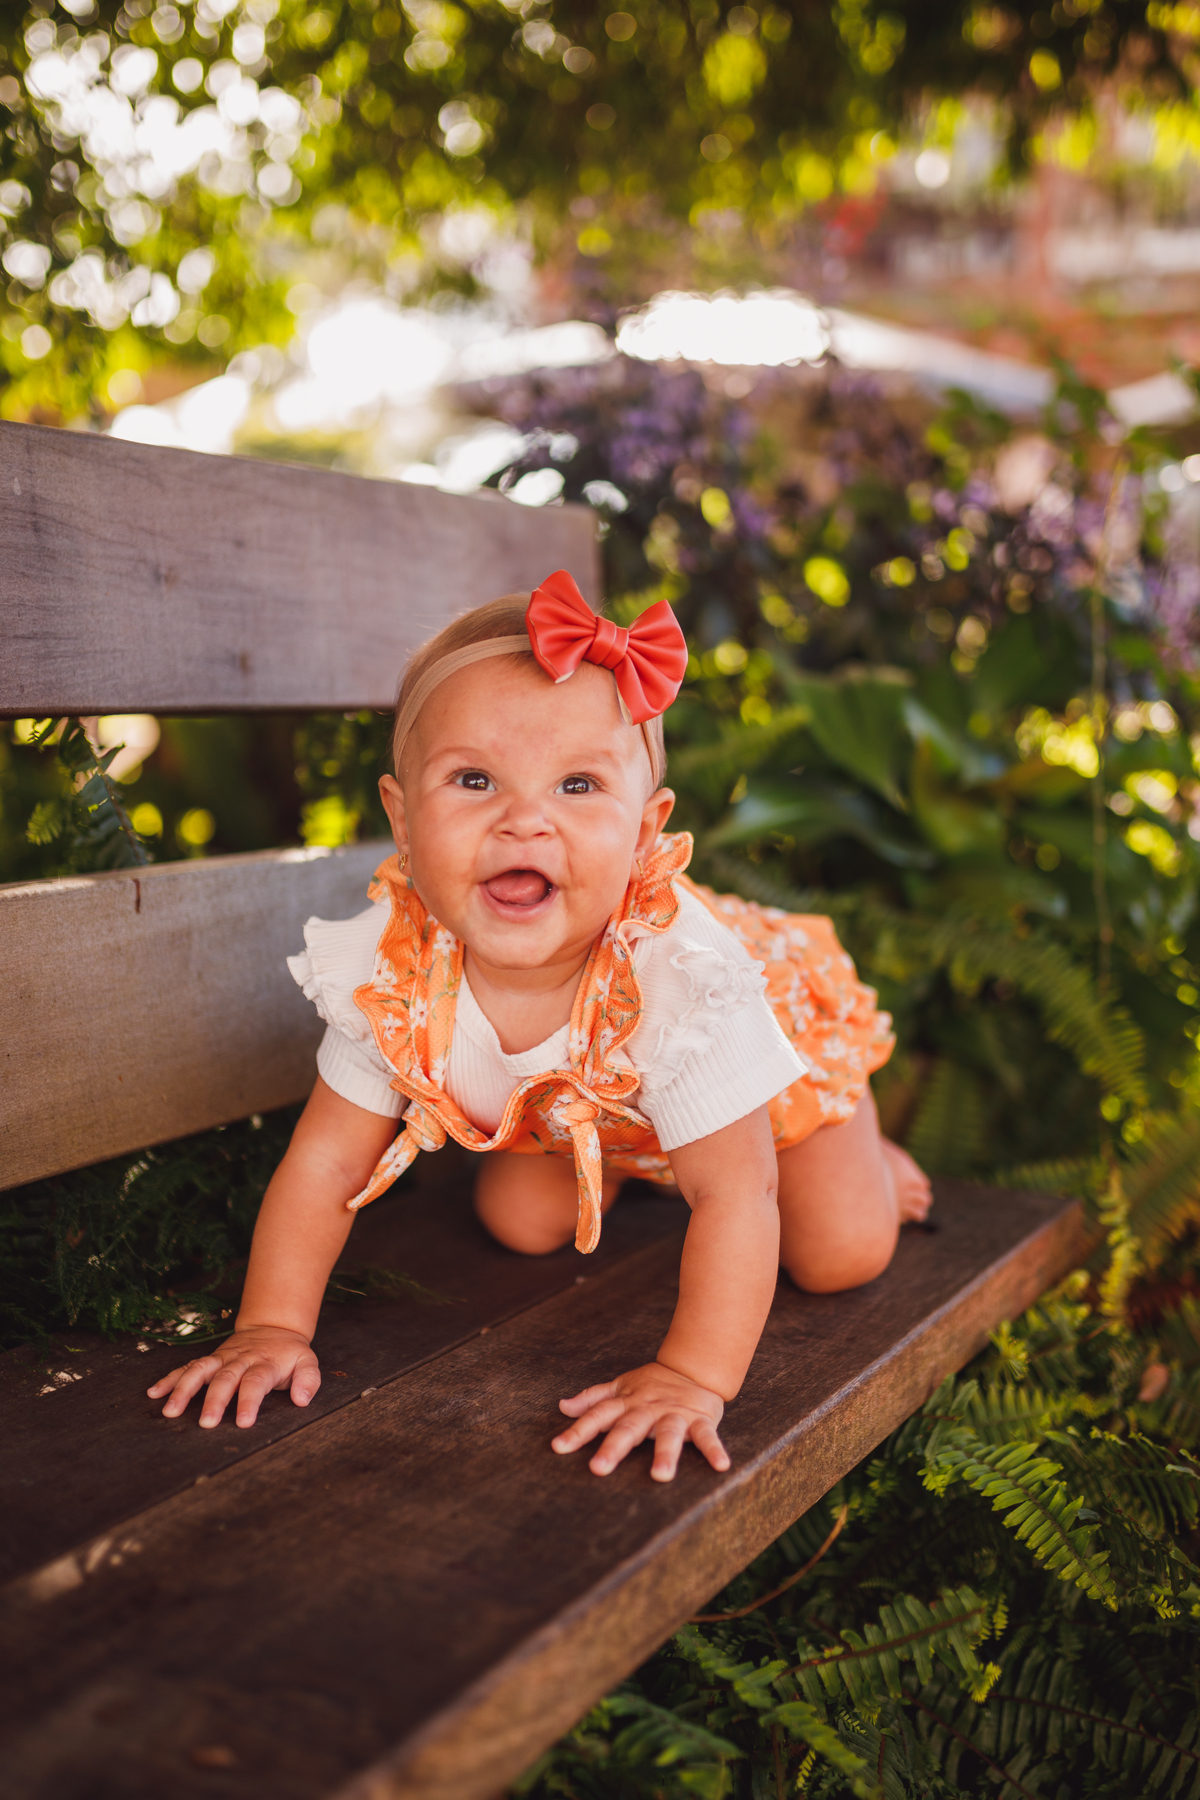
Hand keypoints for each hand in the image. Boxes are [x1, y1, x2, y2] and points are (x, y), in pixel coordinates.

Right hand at [147, 1325, 318, 1428]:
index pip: (255, 1382)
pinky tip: (154, 1393)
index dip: (249, 1402)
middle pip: (225, 1378)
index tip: (243, 1423)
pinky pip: (187, 1367)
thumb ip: (308, 1381)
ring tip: (170, 1411)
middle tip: (206, 1424)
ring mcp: (222, 1358)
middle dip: (214, 1400)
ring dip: (184, 1389)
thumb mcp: (307, 1363)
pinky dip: (170, 1378)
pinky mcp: (210, 1359)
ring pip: (200, 1370)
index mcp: (265, 1363)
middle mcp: (240, 1359)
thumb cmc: (289, 1354)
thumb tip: (301, 1400)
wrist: (272, 1327)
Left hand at [552, 1361, 729, 1482]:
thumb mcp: (620, 1387)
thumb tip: (562, 1406)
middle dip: (614, 1447)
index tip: (559, 1447)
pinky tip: (721, 1466)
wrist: (694, 1367)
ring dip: (665, 1453)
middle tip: (598, 1468)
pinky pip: (708, 1437)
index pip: (598, 1415)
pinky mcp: (701, 1420)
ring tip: (661, 1476)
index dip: (578, 1430)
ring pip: (669, 1434)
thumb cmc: (652, 1384)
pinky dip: (714, 1450)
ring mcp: (675, 1414)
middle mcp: (648, 1409)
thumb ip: (592, 1399)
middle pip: (629, 1428)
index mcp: (627, 1403)